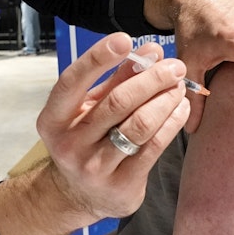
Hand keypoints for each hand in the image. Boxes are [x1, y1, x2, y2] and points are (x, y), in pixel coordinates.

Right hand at [38, 32, 189, 218]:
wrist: (80, 195)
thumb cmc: (86, 139)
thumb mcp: (90, 108)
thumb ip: (116, 80)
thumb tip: (149, 51)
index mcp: (53, 119)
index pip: (72, 82)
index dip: (98, 58)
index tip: (125, 39)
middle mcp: (69, 144)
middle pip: (117, 102)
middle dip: (151, 79)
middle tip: (174, 66)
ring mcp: (94, 167)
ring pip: (139, 124)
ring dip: (165, 100)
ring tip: (180, 86)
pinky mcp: (121, 184)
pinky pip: (153, 146)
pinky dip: (171, 122)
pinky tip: (180, 108)